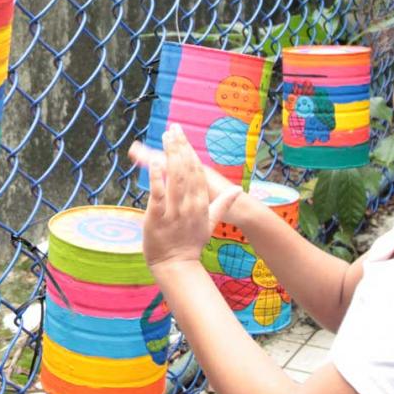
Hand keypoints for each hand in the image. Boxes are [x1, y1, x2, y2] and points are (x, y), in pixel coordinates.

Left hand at [137, 126, 227, 269]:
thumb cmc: (191, 243)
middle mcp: (190, 204)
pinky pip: (159, 193)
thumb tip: (238, 190)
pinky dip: (157, 176)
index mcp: (201, 203)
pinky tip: (155, 160)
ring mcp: (174, 210)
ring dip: (170, 155)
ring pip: (175, 177)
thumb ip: (222, 204)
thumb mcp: (211, 222)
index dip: (189, 152)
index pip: (197, 172)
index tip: (182, 136)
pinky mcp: (158, 216)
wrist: (177, 264)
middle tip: (173, 128)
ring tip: (166, 136)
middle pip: (186, 170)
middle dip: (179, 147)